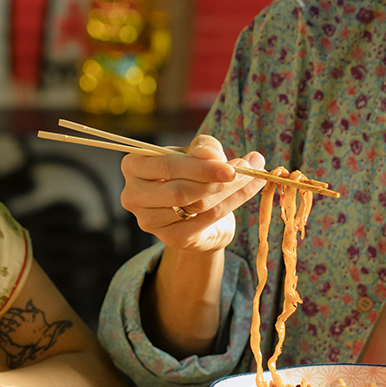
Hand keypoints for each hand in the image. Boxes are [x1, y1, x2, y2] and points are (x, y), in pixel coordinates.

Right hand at [120, 135, 267, 253]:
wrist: (194, 209)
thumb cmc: (190, 173)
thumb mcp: (197, 152)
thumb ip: (204, 148)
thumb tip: (214, 156)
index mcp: (134, 166)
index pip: (167, 166)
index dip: (199, 167)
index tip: (229, 166)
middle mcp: (134, 195)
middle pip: (181, 191)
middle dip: (216, 180)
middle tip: (245, 170)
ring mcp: (149, 221)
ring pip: (197, 206)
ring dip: (230, 191)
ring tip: (251, 175)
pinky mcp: (171, 238)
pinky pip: (207, 220)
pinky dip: (233, 203)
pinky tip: (249, 189)